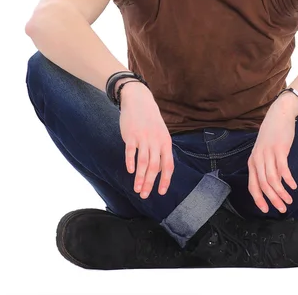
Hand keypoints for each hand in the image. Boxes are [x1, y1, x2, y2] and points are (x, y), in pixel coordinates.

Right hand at [118, 83, 173, 198]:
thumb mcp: (161, 134)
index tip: (160, 192)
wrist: (139, 101)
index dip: (165, 180)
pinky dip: (130, 162)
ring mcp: (144, 138)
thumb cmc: (151, 121)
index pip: (168, 165)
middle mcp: (156, 141)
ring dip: (140, 177)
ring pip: (143, 162)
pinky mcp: (131, 135)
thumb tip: (161, 171)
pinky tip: (129, 171)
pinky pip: (131, 152)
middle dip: (149, 183)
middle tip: (144, 195)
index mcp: (166, 142)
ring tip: (136, 189)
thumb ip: (161, 150)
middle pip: (154, 167)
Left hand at [247, 100, 297, 212]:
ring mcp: (268, 154)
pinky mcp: (279, 149)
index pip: (252, 185)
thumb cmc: (272, 135)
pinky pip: (283, 168)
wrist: (279, 114)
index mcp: (252, 161)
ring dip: (281, 193)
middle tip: (282, 209)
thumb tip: (273, 185)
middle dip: (272, 200)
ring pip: (272, 179)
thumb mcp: (265, 151)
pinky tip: (293, 186)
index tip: (266, 210)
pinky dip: (288, 179)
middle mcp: (258, 158)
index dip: (258, 199)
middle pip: (263, 185)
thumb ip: (267, 167)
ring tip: (289, 200)